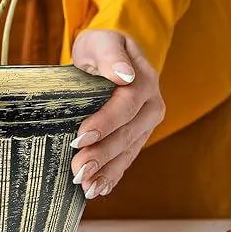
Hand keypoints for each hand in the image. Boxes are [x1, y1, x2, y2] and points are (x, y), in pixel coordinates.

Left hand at [70, 29, 164, 198]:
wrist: (111, 54)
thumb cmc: (101, 47)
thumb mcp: (102, 42)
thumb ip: (110, 56)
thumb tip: (124, 75)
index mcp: (144, 80)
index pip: (126, 105)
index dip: (106, 122)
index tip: (82, 136)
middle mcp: (151, 105)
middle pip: (127, 133)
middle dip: (102, 154)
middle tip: (79, 170)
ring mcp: (146, 124)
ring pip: (128, 151)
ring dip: (106, 170)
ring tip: (86, 187)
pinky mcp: (137, 136)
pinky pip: (127, 158)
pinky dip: (112, 175)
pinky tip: (98, 189)